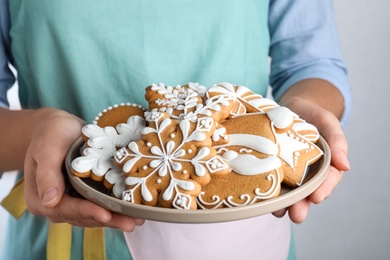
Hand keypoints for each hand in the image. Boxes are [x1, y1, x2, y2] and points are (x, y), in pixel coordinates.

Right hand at [23, 108, 143, 230]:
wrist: (58, 127)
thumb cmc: (50, 134)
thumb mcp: (47, 148)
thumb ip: (47, 174)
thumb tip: (49, 201)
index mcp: (39, 199)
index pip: (66, 209)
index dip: (87, 212)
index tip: (106, 214)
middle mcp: (55, 205)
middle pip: (83, 216)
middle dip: (108, 220)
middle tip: (130, 224)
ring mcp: (72, 201)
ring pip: (95, 214)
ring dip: (115, 218)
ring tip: (136, 220)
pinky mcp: (85, 195)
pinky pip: (101, 205)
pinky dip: (115, 208)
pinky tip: (132, 211)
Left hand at [272, 97, 349, 222]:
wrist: (290, 106)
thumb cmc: (313, 115)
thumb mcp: (328, 122)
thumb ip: (338, 141)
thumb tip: (346, 166)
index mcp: (325, 165)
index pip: (328, 180)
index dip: (324, 190)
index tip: (317, 198)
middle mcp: (307, 172)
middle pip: (306, 193)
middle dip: (302, 205)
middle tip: (296, 215)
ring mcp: (288, 171)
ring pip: (288, 192)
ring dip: (283, 204)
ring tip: (278, 212)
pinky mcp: (271, 167)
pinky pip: (269, 180)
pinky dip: (266, 190)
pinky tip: (261, 199)